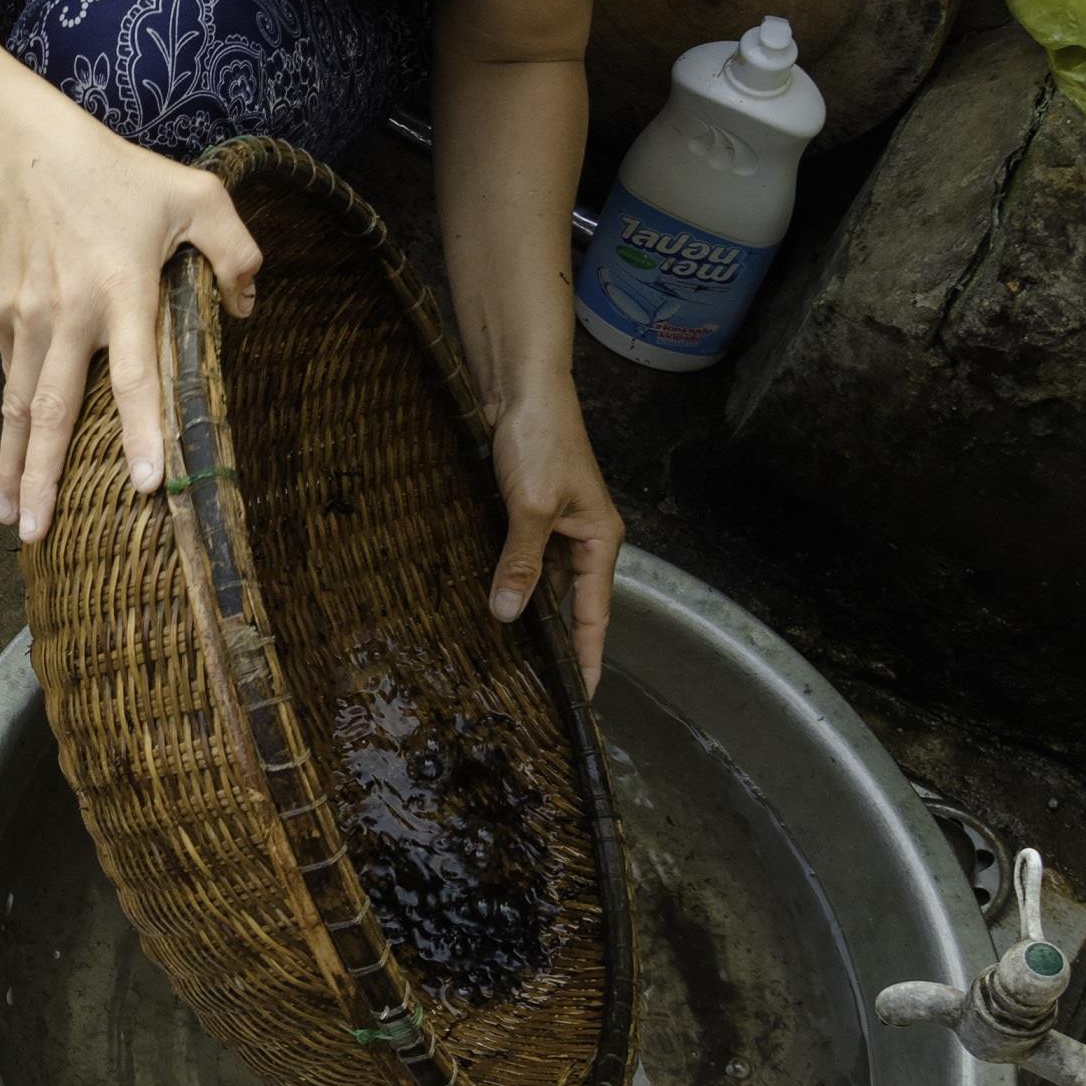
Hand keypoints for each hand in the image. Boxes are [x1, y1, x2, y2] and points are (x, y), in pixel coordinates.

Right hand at [0, 115, 263, 545]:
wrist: (29, 153)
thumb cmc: (120, 177)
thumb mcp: (198, 196)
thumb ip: (236, 250)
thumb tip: (249, 306)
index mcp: (122, 290)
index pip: (136, 375)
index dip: (144, 431)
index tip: (148, 484)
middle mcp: (68, 313)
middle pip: (50, 411)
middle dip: (42, 477)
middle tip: (36, 534)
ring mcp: (27, 318)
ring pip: (17, 406)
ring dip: (13, 466)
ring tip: (12, 519)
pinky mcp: (1, 315)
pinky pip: (13, 375)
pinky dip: (14, 419)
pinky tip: (16, 453)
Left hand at [486, 386, 621, 693]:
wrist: (521, 390)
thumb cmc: (539, 441)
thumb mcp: (530, 507)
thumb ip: (520, 562)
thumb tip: (508, 614)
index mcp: (600, 540)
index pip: (595, 614)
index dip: (590, 655)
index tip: (585, 695)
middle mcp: (582, 538)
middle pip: (571, 602)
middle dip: (555, 639)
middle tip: (536, 684)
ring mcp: (555, 524)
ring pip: (542, 580)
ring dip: (526, 608)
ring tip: (506, 652)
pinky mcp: (528, 511)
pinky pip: (521, 557)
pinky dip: (507, 578)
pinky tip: (485, 598)